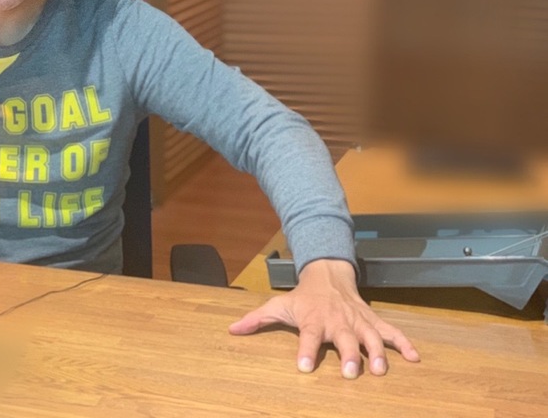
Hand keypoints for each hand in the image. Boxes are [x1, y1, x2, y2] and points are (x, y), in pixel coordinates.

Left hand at [228, 259, 419, 377]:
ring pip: (370, 337)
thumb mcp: (278, 305)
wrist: (328, 274)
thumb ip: (257, 319)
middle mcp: (336, 321)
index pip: (307, 336)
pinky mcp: (371, 321)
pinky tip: (414, 357)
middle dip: (349, 356)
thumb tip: (232, 330)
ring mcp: (357, 321)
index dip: (304, 351)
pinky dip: (403, 343)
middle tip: (351, 373)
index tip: (303, 367)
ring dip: (377, 353)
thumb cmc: (302, 296)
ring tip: (381, 370)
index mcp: (313, 320)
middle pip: (344, 339)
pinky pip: (391, 332)